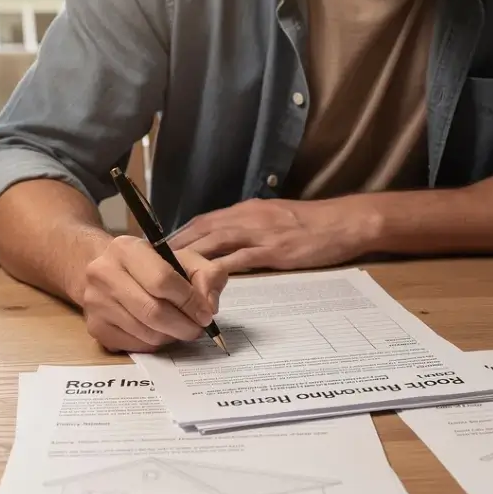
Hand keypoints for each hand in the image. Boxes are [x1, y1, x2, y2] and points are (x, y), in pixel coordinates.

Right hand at [81, 236, 227, 352]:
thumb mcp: (182, 259)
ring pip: (146, 333)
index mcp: (126, 249)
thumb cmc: (151, 266)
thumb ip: (207, 275)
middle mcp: (103, 273)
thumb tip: (209, 307)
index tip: (205, 314)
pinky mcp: (96, 328)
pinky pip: (135, 346)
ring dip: (171, 336)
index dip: (190, 301)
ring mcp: (96, 303)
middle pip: (153, 311)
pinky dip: (155, 344)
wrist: (107, 273)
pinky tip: (159, 331)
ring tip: (180, 327)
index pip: (163, 280)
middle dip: (184, 325)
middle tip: (197, 328)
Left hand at [168, 197, 378, 272]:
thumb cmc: (313, 223)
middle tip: (148, 265)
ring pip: (213, 244)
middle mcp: (246, 218)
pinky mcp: (272, 250)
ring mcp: (258, 233)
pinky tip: (203, 283)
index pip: (202, 222)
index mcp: (245, 210)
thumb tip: (228, 243)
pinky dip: (218, 271)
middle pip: (200, 231)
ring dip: (189, 259)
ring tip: (167, 277)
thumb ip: (249, 228)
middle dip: (173, 248)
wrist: (344, 222)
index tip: (156, 249)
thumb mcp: (274, 218)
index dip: (178, 236)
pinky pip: (239, 260)